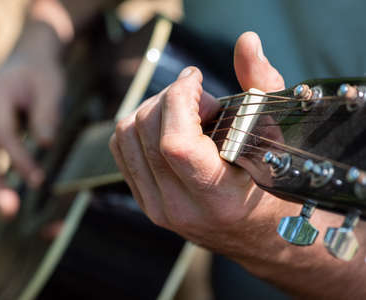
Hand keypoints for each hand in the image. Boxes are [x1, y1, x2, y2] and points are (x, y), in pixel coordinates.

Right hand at [0, 23, 64, 217]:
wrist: (26, 60)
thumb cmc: (40, 74)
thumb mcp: (51, 87)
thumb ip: (47, 114)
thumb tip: (45, 145)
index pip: (3, 133)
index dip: (19, 159)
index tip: (38, 180)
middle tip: (10, 210)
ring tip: (9, 209)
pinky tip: (5, 191)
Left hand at [110, 32, 292, 260]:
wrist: (256, 234)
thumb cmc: (270, 185)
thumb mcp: (273, 137)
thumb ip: (261, 85)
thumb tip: (246, 43)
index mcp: (217, 198)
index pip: (175, 143)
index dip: (179, 99)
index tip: (195, 81)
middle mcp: (179, 207)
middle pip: (145, 132)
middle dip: (169, 98)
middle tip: (199, 102)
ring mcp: (155, 207)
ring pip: (125, 136)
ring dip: (153, 109)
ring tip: (185, 115)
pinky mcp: (143, 200)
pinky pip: (121, 149)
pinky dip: (139, 126)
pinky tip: (167, 126)